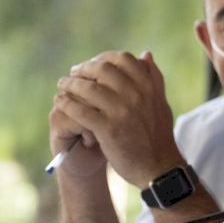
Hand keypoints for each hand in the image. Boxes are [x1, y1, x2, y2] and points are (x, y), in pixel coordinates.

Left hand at [53, 50, 183, 187]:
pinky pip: (79, 109)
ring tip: (62, 87)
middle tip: (73, 75)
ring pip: (87, 87)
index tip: (93, 66)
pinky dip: (67, 103)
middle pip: (101, 69)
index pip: (122, 59)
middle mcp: (137, 95)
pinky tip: (62, 103)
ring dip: (70, 85)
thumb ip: (153, 78)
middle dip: (83, 69)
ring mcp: (122, 111)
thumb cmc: (158, 136)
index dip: (103, 58)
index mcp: (150, 87)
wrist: (159, 168)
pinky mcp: (107, 129)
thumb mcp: (160, 103)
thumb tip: (145, 54)